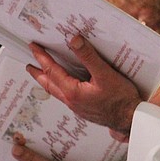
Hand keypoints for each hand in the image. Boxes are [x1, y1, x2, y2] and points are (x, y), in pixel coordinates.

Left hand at [26, 35, 141, 134]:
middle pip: (49, 84)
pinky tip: (66, 84)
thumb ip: (88, 57)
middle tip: (29, 65)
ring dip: (48, 80)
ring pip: (56, 91)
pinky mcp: (84, 109)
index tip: (33, 47)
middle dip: (38, 73)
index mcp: (72, 91)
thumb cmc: (120, 99)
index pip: (52, 70)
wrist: (130, 120)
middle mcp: (71, 100)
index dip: (41, 57)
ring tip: (43, 74)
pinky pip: (66, 95)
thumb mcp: (105, 74)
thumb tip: (74, 40)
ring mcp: (77, 106)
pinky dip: (60, 86)